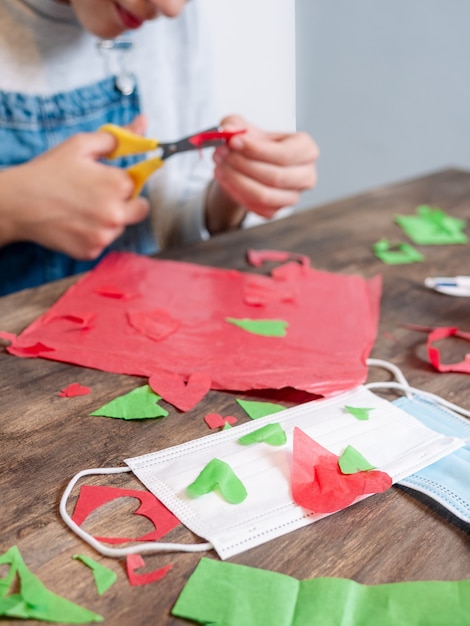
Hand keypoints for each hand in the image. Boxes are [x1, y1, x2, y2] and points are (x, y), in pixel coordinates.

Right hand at [0, 115, 149, 258]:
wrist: (18, 202)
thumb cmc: (49, 172)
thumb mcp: (80, 145)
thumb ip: (117, 137)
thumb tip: (142, 124)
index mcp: (118, 184)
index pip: (138, 183)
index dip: (123, 181)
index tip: (107, 180)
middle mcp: (116, 213)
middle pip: (139, 211)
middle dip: (126, 203)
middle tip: (99, 197)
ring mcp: (104, 235)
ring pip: (120, 228)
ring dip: (108, 220)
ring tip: (81, 209)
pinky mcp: (92, 251)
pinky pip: (102, 242)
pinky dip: (92, 235)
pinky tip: (74, 223)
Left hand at [212, 114, 318, 219]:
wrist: (249, 165)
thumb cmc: (254, 145)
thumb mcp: (244, 127)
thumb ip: (235, 124)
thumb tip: (228, 128)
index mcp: (306, 150)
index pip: (285, 154)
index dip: (257, 150)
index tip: (233, 141)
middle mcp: (306, 176)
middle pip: (275, 176)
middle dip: (243, 164)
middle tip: (220, 153)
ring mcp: (292, 197)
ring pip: (263, 195)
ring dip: (236, 179)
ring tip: (219, 165)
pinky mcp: (276, 211)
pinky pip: (254, 206)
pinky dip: (235, 192)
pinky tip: (225, 177)